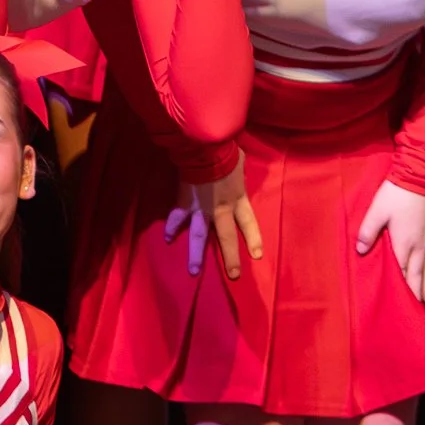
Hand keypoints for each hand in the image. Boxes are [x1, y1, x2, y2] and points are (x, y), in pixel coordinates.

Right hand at [163, 151, 262, 279]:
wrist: (203, 149)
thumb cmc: (225, 152)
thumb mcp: (239, 162)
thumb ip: (238, 173)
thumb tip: (237, 171)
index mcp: (237, 199)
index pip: (248, 223)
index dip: (253, 239)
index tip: (257, 256)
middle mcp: (221, 209)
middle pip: (227, 238)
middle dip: (230, 258)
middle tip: (233, 275)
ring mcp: (201, 209)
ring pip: (199, 236)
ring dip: (196, 255)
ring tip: (193, 271)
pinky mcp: (184, 202)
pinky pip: (177, 218)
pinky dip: (172, 227)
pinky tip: (168, 239)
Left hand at [356, 180, 424, 304]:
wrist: (419, 176)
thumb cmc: (396, 194)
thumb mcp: (376, 211)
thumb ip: (367, 232)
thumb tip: (359, 250)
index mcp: (403, 243)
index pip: (403, 271)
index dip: (404, 288)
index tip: (405, 304)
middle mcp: (419, 244)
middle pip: (419, 273)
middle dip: (419, 291)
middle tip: (420, 308)